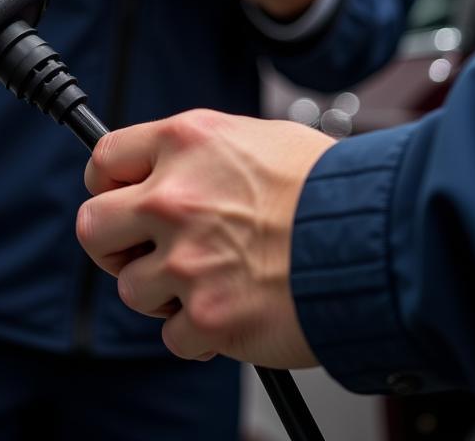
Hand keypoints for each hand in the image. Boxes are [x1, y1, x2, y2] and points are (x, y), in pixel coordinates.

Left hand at [76, 110, 334, 365]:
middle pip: (93, 228)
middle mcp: (175, 196)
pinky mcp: (209, 315)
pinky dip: (198, 334)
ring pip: (133, 290)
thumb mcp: (256, 138)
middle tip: (140, 251)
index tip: (116, 197)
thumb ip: (199, 154)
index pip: (104, 158)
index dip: (106, 183)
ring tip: (208, 282)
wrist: (381, 237)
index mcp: (185, 142)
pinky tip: (230, 311)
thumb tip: (167, 169)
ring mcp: (188, 258)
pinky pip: (174, 336)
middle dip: (114, 244)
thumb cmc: (330, 186)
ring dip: (163, 293)